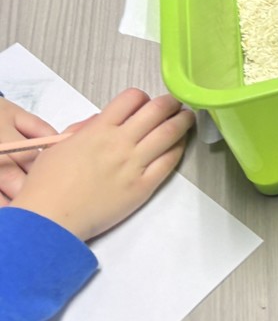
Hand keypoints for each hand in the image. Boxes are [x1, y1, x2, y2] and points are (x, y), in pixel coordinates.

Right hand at [9, 88, 194, 241]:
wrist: (48, 222)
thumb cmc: (46, 185)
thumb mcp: (59, 146)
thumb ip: (84, 129)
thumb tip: (102, 120)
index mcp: (99, 129)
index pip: (131, 98)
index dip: (141, 97)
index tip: (145, 103)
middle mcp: (120, 142)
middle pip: (156, 110)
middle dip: (170, 103)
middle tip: (176, 104)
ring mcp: (134, 164)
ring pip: (168, 133)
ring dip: (183, 121)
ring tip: (188, 117)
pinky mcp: (142, 187)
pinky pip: (168, 162)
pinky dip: (178, 148)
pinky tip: (180, 143)